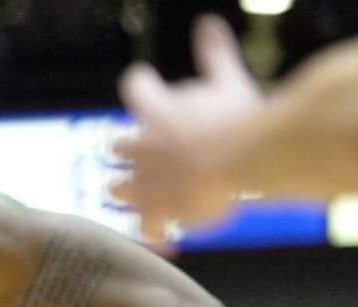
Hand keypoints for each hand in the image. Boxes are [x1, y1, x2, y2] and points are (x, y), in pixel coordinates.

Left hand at [111, 16, 261, 239]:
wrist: (241, 161)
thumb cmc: (237, 118)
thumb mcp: (227, 80)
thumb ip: (214, 54)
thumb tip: (207, 22)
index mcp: (155, 110)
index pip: (134, 87)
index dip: (139, 83)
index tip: (142, 79)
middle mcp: (140, 147)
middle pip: (115, 145)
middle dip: (122, 146)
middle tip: (129, 147)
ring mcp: (144, 183)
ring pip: (117, 189)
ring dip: (124, 190)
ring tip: (132, 193)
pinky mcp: (155, 213)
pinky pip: (145, 228)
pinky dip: (152, 231)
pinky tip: (160, 234)